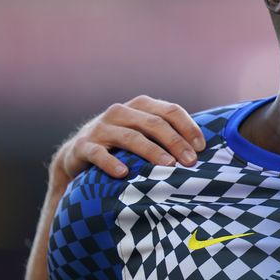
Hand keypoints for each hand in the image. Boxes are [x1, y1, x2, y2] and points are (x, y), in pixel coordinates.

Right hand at [50, 95, 204, 185]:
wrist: (76, 154)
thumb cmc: (122, 145)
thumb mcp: (144, 134)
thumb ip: (167, 134)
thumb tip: (203, 149)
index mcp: (140, 106)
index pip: (170, 111)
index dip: (188, 127)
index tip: (202, 147)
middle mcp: (120, 112)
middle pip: (154, 123)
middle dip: (175, 142)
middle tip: (190, 161)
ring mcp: (100, 128)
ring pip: (130, 137)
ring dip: (151, 152)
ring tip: (168, 166)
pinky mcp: (83, 146)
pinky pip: (98, 153)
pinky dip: (111, 162)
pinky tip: (124, 174)